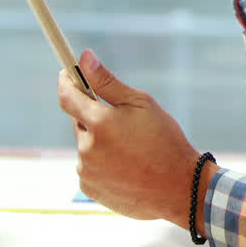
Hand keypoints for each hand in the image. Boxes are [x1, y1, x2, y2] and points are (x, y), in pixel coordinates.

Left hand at [57, 49, 200, 224]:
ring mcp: (87, 171)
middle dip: (93, 116)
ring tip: (130, 148)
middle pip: (79, 122)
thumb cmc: (165, 141)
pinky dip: (101, 162)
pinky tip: (125, 165)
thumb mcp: (141, 103)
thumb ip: (107, 82)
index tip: (68, 73)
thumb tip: (84, 58)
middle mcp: (87, 148)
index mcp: (99, 123)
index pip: (67, 97)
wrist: (179, 188)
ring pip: (85, 146)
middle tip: (121, 120)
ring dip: (99, 141)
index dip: (66, 82)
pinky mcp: (90, 189)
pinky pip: (89, 167)